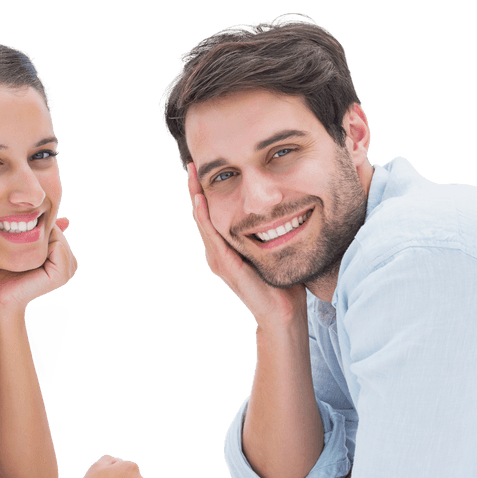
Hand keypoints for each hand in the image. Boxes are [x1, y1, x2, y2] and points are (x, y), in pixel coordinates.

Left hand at [0, 217, 77, 316]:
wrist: (1, 297)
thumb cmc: (8, 272)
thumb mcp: (27, 247)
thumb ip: (44, 234)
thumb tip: (67, 220)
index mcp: (65, 258)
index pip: (56, 229)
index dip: (38, 229)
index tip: (21, 242)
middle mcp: (71, 264)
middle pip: (57, 231)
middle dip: (38, 234)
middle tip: (19, 250)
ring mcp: (69, 270)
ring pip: (57, 236)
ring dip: (37, 240)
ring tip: (22, 257)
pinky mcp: (62, 275)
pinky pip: (57, 244)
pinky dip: (41, 247)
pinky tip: (28, 260)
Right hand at [188, 162, 305, 325]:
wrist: (282, 313)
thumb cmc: (282, 285)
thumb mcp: (274, 250)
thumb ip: (272, 233)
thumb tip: (285, 211)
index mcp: (227, 250)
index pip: (211, 215)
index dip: (206, 192)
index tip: (205, 169)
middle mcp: (217, 254)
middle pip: (201, 215)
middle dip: (195, 188)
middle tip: (191, 164)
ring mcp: (219, 259)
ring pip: (202, 221)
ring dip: (195, 196)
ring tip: (191, 174)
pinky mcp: (226, 264)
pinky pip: (212, 235)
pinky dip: (204, 216)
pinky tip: (200, 199)